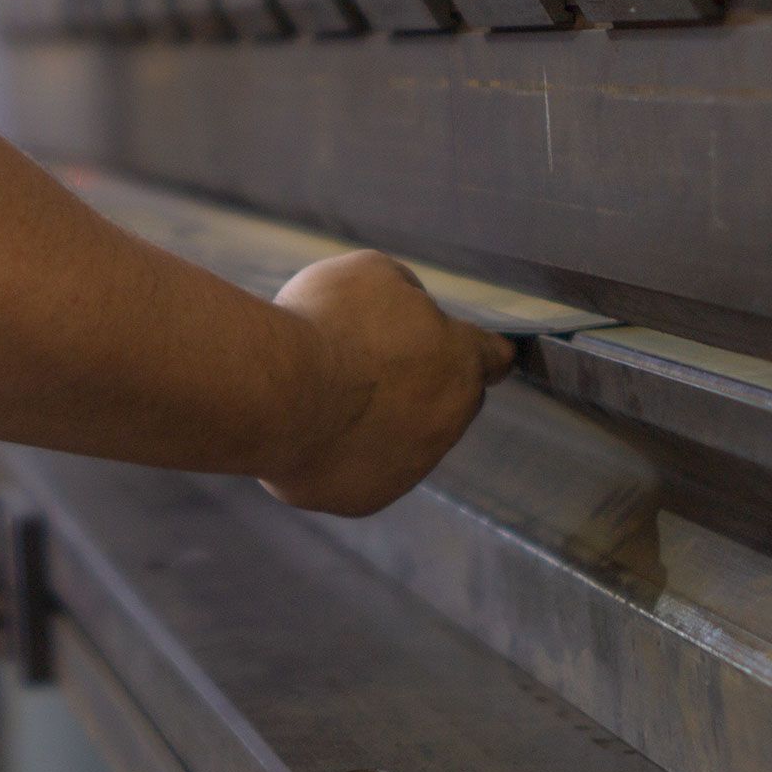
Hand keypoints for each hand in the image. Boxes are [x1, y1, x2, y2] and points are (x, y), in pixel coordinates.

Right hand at [263, 251, 512, 515]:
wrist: (276, 393)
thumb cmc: (324, 325)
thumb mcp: (370, 273)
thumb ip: (403, 293)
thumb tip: (406, 309)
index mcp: (459, 360)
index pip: (494, 357)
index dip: (477, 350)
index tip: (463, 348)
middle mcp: (446, 420)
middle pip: (449, 402)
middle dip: (420, 385)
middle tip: (368, 366)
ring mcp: (410, 466)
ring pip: (405, 440)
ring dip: (378, 420)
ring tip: (327, 396)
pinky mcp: (368, 497)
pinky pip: (361, 471)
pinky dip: (342, 453)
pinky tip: (310, 429)